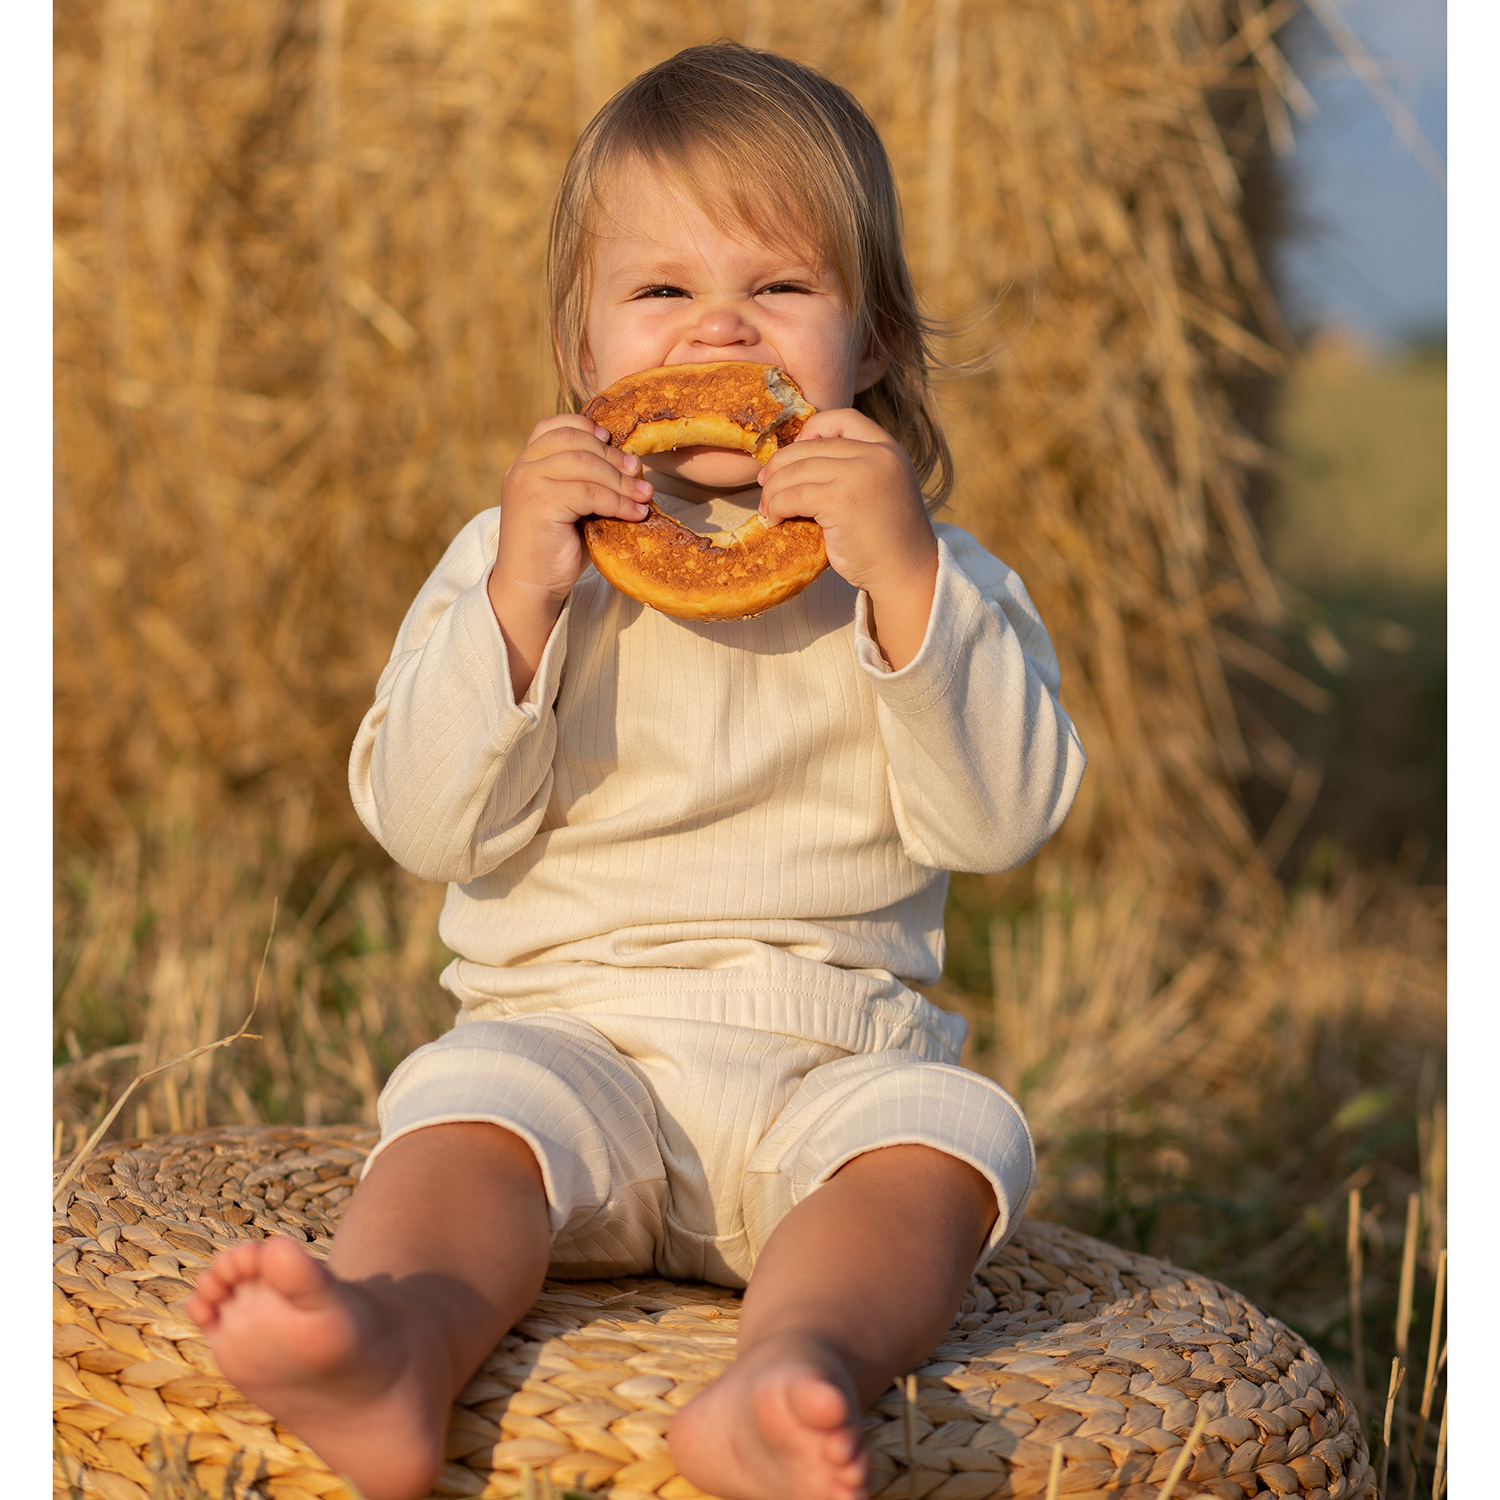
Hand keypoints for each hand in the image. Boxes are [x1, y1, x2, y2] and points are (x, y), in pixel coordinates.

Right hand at [490, 415, 652, 696]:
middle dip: (613, 457)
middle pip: (576, 442)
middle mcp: (522, 467)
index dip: (587, 428)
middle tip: (640, 473)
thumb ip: (587, 481)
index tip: (613, 443)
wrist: (531, 587)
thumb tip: (632, 465)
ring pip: (585, 465)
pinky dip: (618, 501)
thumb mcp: (571, 505)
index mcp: (525, 462)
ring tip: (645, 495)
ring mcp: (527, 482)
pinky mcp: (539, 503)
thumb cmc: (556, 548)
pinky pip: (589, 493)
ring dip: (621, 480)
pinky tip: (636, 512)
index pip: (555, 426)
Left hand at [757, 409, 938, 668]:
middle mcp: (876, 455)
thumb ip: (851, 468)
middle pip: (810, 446)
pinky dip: (775, 506)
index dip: (811, 431)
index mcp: (887, 448)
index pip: (841, 418)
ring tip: (768, 509)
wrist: (906, 574)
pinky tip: (774, 519)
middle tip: (766, 485)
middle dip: (781, 465)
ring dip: (773, 490)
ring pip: (796, 470)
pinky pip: (793, 495)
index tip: (794, 456)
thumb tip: (795, 460)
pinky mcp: (841, 501)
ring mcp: (859, 475)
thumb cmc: (888, 540)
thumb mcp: (878, 488)